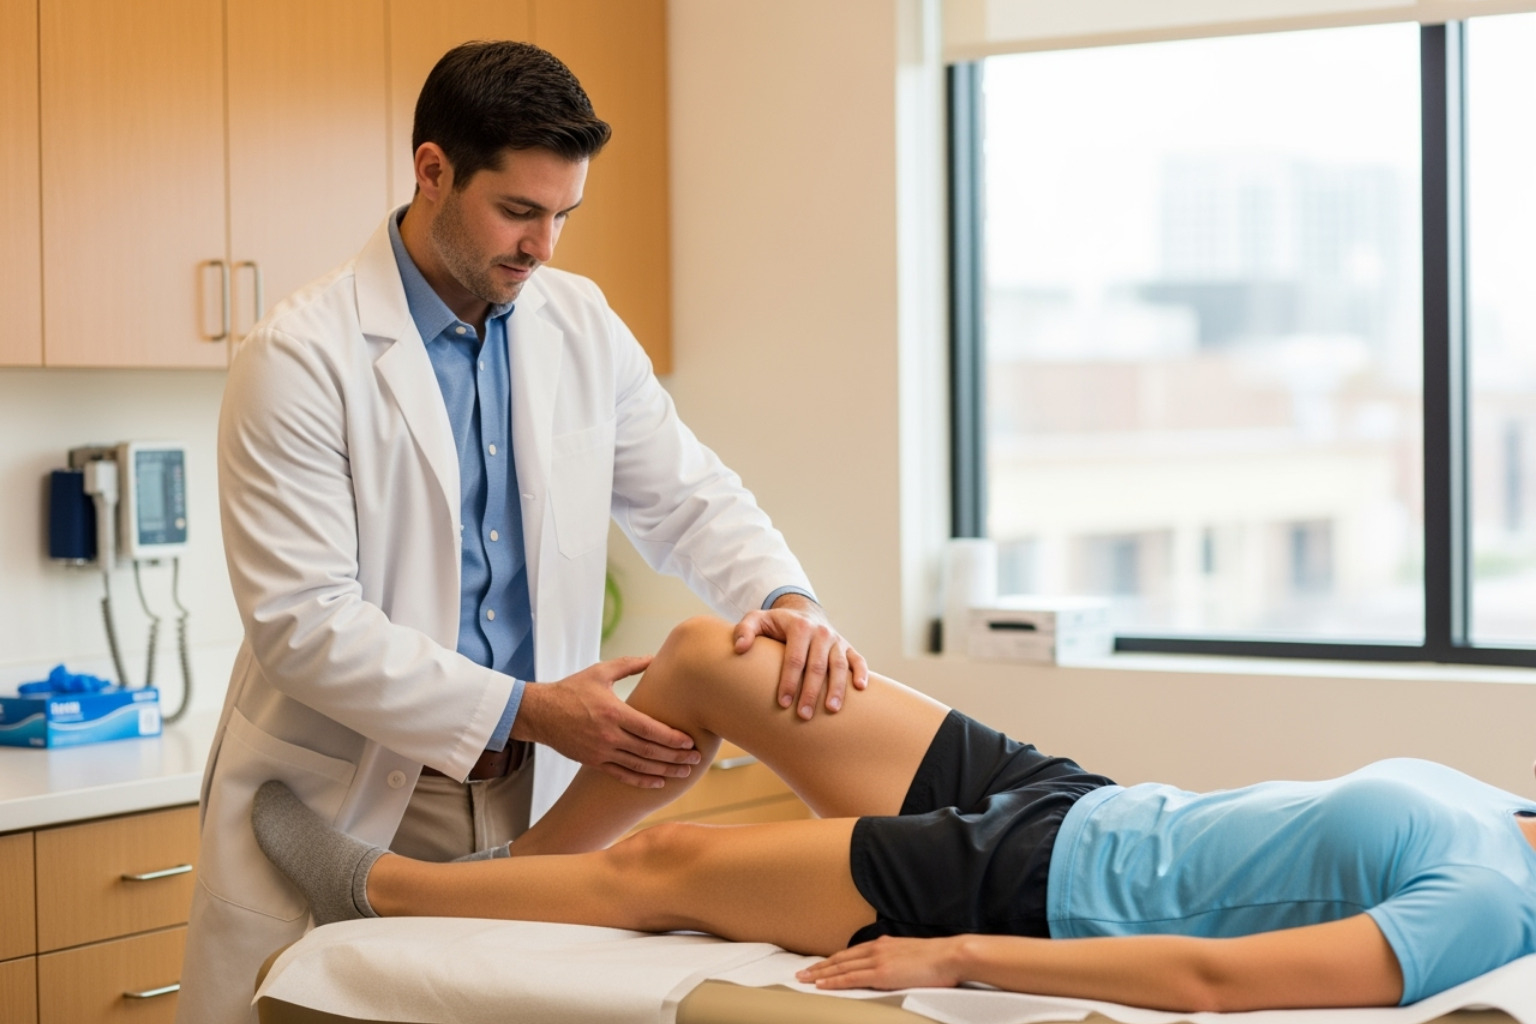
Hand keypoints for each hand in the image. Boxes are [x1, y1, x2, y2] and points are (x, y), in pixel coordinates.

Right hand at [512, 655, 700, 787]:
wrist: (540, 712)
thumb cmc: (572, 689)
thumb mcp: (601, 672)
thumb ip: (630, 664)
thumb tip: (655, 657)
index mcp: (614, 712)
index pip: (650, 729)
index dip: (672, 738)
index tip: (690, 742)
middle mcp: (609, 736)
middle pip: (649, 751)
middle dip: (676, 756)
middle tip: (697, 758)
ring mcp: (601, 752)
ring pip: (639, 766)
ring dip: (664, 770)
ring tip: (684, 772)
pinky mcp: (594, 762)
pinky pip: (622, 775)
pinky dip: (642, 781)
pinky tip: (658, 782)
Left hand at [732, 595, 867, 719]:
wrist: (803, 614)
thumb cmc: (776, 624)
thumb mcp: (757, 620)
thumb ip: (744, 630)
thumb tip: (740, 648)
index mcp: (800, 627)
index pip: (794, 658)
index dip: (789, 681)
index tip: (782, 702)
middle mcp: (821, 633)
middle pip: (817, 666)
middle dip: (810, 692)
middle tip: (803, 715)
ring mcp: (836, 640)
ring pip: (839, 666)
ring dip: (836, 688)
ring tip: (831, 709)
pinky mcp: (847, 647)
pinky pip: (858, 660)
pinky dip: (862, 673)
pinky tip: (859, 689)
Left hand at [796, 935, 966, 990]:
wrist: (950, 955)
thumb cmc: (937, 959)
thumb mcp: (911, 955)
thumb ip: (896, 960)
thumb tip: (892, 968)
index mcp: (883, 944)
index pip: (851, 953)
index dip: (833, 960)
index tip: (820, 965)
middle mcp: (876, 949)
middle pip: (840, 958)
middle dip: (819, 966)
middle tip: (802, 972)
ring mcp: (877, 960)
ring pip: (841, 967)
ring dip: (820, 973)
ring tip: (804, 979)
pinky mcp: (881, 973)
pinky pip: (851, 978)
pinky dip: (834, 981)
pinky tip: (822, 984)